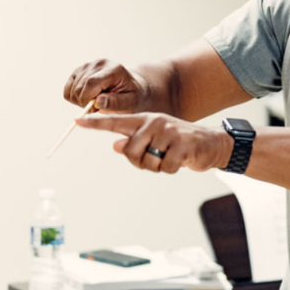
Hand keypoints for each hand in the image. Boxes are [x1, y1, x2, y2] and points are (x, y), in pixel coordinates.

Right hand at [64, 59, 149, 112]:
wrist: (131, 86)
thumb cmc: (132, 96)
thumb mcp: (130, 102)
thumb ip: (116, 102)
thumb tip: (98, 101)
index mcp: (113, 69)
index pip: (91, 82)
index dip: (88, 99)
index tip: (95, 109)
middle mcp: (98, 64)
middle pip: (79, 87)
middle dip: (85, 102)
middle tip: (98, 107)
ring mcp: (87, 65)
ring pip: (71, 89)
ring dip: (80, 101)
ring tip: (95, 102)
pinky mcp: (79, 71)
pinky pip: (67, 89)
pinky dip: (74, 98)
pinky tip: (88, 98)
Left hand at [75, 112, 230, 173]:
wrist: (212, 143)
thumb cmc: (180, 143)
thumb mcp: (157, 139)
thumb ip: (136, 141)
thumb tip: (116, 145)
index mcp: (145, 120)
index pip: (116, 121)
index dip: (96, 123)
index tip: (77, 120)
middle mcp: (155, 123)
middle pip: (130, 151)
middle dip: (141, 161)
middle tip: (157, 157)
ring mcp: (169, 132)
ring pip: (148, 162)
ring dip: (158, 167)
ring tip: (171, 157)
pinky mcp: (182, 145)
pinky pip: (166, 167)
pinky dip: (172, 169)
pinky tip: (181, 160)